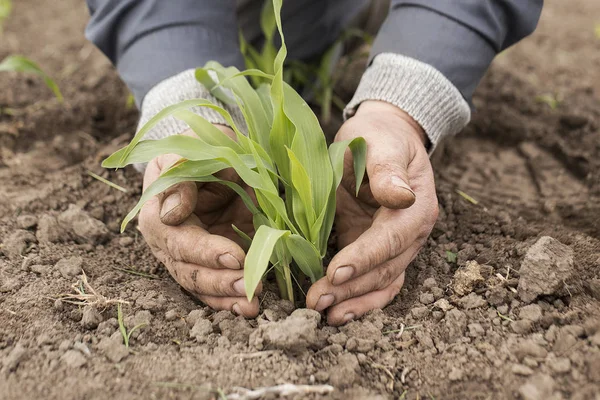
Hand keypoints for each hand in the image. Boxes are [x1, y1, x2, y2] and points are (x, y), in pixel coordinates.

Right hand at [138, 126, 259, 316]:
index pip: (176, 239)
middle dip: (218, 281)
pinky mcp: (213, 260)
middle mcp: (169, 239)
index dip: (203, 251)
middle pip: (187, 270)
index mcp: (157, 210)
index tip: (234, 256)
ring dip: (225, 298)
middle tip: (248, 287)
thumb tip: (172, 214)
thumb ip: (180, 176)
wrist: (217, 153)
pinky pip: (216, 286)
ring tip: (251, 306)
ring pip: (200, 285)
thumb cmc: (202, 146)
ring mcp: (191, 253)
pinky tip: (247, 308)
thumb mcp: (192, 149)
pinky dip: (230, 299)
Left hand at [306, 101, 438, 324]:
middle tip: (316, 300)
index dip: (364, 257)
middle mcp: (412, 232)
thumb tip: (401, 196)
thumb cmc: (378, 137)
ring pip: (382, 284)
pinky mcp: (376, 250)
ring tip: (325, 315)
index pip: (391, 238)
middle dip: (351, 288)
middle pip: (386, 269)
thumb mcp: (381, 142)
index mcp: (416, 206)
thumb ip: (388, 169)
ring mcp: (395, 245)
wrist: (381, 139)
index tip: (334, 272)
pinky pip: (375, 283)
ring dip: (355, 302)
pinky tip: (338, 313)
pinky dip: (359, 301)